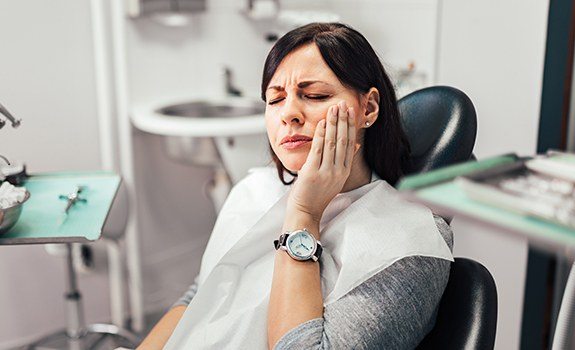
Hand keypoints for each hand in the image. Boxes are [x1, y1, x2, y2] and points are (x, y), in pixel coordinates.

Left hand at [286, 100, 358, 224]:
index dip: (351, 126)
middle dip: (343, 121)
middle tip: (343, 104)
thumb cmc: (317, 194)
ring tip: (334, 109)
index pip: (350, 144)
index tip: (351, 112)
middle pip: (343, 141)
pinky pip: (318, 150)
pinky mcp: (313, 173)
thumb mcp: (335, 178)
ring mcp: (326, 172)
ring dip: (333, 124)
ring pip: (332, 143)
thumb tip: (355, 144)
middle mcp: (338, 171)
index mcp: (344, 172)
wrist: (306, 211)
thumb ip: (344, 161)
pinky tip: (322, 123)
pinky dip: (321, 135)